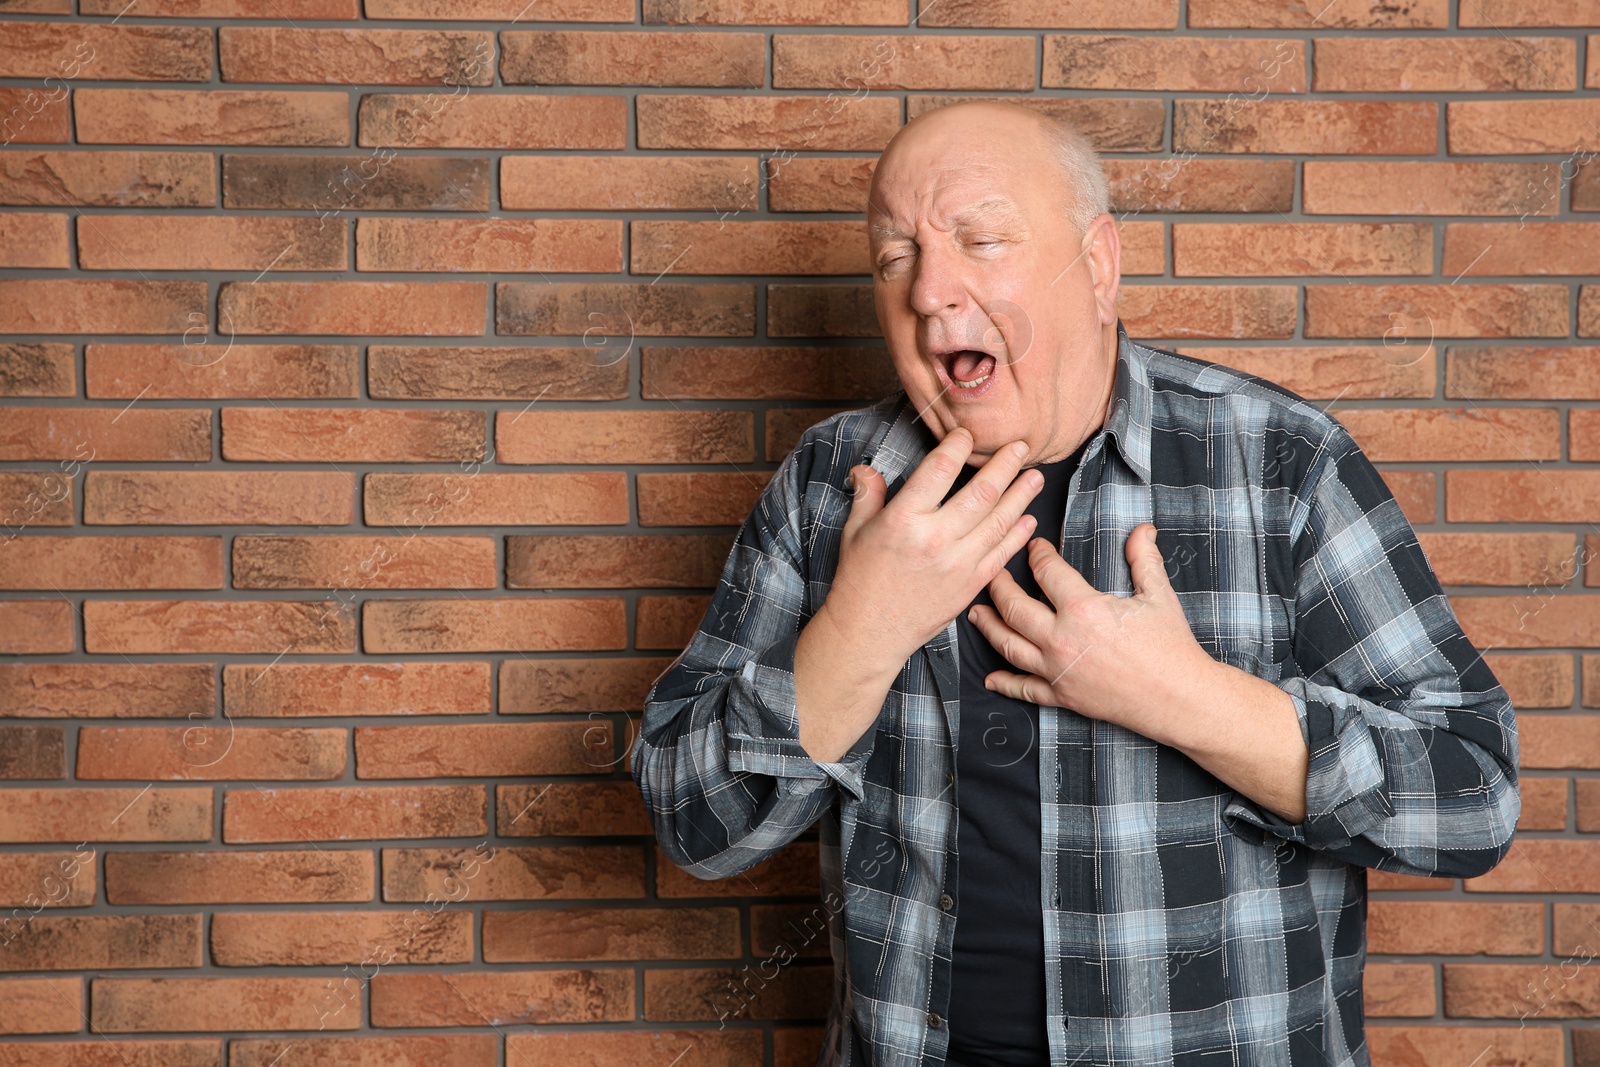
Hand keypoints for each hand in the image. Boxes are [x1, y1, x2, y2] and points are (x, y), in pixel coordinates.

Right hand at [818, 425, 1043, 671]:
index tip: (966, 436)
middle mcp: (935, 538)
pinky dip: (1018, 535)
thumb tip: (867, 467)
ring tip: (1035, 476)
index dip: (957, 446)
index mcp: (903, 519)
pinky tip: (1028, 519)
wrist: (870, 632)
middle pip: (981, 492)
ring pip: (999, 521)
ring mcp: (957, 563)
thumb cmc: (859, 580)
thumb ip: (869, 495)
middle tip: (1020, 446)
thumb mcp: (855, 531)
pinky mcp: (970, 584)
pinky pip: (1001, 553)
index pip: (939, 470)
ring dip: (1021, 496)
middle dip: (1005, 465)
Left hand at [965, 521, 1219, 745]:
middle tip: (990, 572)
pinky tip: (989, 678)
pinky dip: (1004, 683)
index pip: (1047, 572)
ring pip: (1008, 645)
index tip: (1033, 547)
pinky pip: (1025, 689)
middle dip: (997, 585)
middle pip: (1014, 606)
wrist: (1180, 698)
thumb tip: (1142, 528)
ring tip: (975, 614)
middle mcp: (1061, 639)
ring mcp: (1057, 670)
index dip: (1037, 554)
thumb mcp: (1158, 594)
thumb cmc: (1171, 646)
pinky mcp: (1062, 696)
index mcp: (1083, 608)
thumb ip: (1144, 558)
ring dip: (988, 627)